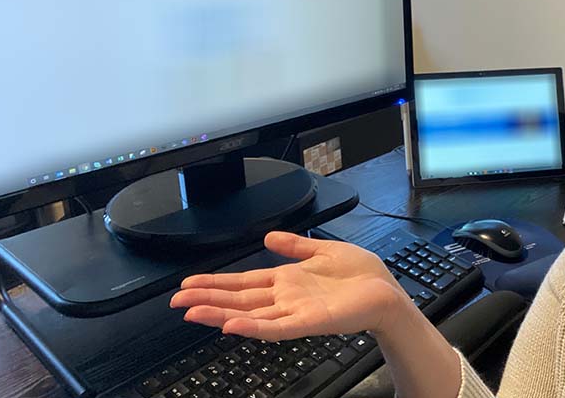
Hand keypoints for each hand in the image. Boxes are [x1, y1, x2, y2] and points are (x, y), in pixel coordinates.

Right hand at [170, 232, 408, 341]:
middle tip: (177, 300)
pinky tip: (232, 325)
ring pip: (249, 314)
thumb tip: (270, 236)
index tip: (190, 283)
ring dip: (220, 314)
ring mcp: (295, 311)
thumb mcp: (324, 250)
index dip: (216, 283)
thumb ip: (295, 245)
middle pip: (238, 298)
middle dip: (207, 298)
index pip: (244, 282)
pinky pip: (276, 327)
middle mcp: (286, 297)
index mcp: (288, 280)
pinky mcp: (309, 321)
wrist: (387, 292)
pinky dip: (253, 327)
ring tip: (193, 312)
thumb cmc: (362, 275)